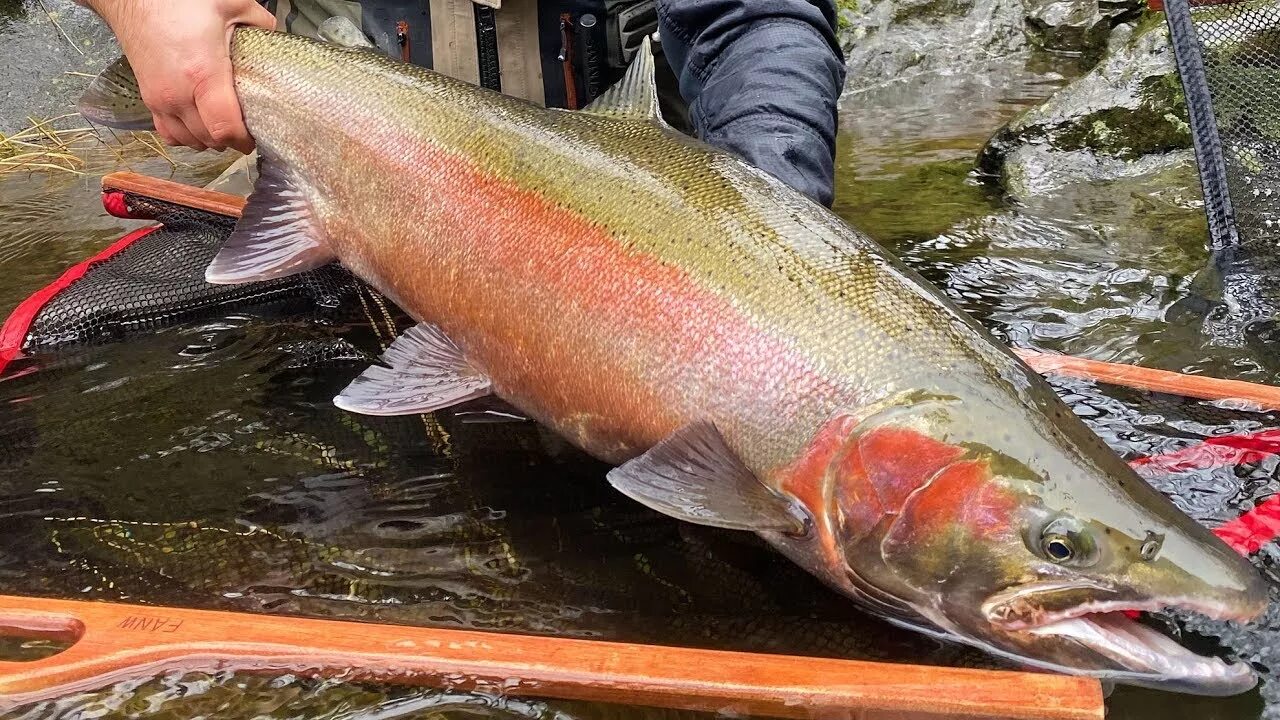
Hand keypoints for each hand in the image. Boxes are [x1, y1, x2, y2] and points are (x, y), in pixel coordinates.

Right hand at [86, 0, 275, 152]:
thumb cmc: (177, 1)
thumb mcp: (230, 4)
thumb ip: (259, 23)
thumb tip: (277, 35)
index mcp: (203, 75)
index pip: (225, 129)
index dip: (244, 141)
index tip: (256, 137)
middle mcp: (178, 94)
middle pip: (210, 140)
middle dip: (231, 140)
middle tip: (246, 128)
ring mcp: (160, 99)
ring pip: (189, 140)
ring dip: (209, 139)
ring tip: (224, 125)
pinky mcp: (148, 98)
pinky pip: (168, 132)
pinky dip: (186, 135)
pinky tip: (198, 124)